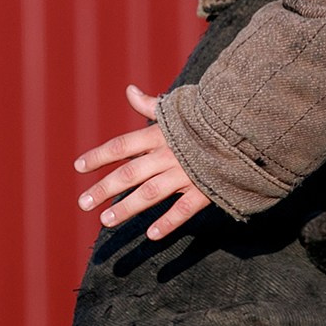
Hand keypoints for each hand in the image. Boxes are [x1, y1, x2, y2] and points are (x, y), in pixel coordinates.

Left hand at [74, 85, 212, 240]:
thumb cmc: (208, 119)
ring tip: (106, 221)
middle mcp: (168, 154)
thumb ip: (150, 105)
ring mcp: (186, 172)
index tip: (79, 167)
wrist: (245, 129)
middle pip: (129, 173)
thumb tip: (129, 90)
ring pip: (151, 193)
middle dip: (104, 188)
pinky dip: (169, 222)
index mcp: (160, 134)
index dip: (99, 155)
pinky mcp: (205, 187)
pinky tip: (152, 235)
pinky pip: (184, 208)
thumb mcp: (177, 109)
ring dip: (127, 207)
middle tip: (83, 203)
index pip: (122, 145)